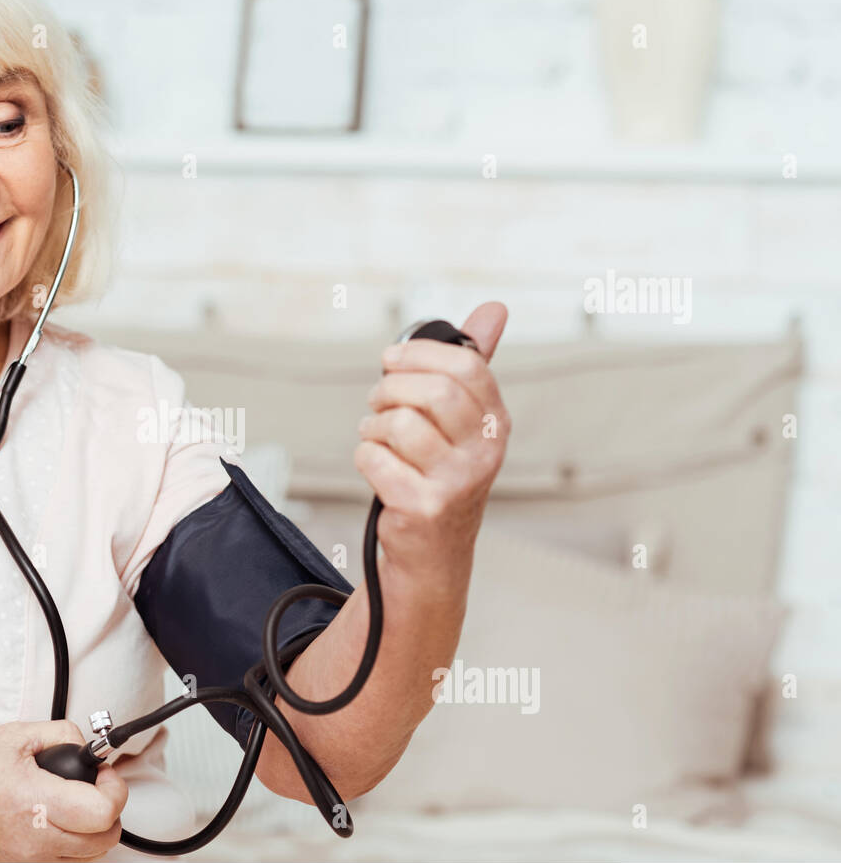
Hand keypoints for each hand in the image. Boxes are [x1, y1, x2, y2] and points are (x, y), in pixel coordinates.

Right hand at [0, 720, 127, 861]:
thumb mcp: (15, 735)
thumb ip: (60, 734)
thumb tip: (86, 747)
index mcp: (35, 802)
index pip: (103, 812)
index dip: (115, 788)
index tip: (104, 772)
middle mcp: (35, 839)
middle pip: (105, 840)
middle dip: (111, 809)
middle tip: (96, 784)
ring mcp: (28, 857)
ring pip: (88, 854)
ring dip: (94, 827)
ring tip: (78, 798)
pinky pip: (64, 858)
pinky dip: (73, 838)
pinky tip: (59, 813)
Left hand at [354, 302, 510, 579]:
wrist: (432, 553)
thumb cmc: (439, 475)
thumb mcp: (462, 421)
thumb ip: (473, 365)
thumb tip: (494, 309)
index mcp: (496, 423)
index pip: (467, 365)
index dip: (420, 354)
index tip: (391, 359)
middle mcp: (485, 453)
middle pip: (434, 391)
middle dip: (391, 387)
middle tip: (378, 399)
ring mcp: (457, 483)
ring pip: (400, 423)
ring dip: (373, 425)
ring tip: (375, 435)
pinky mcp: (423, 508)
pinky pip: (375, 459)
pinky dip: (365, 457)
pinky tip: (376, 467)